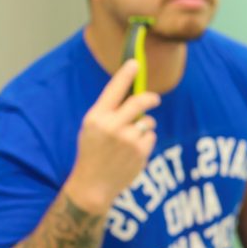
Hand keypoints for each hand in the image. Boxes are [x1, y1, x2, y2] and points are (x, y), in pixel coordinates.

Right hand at [64, 60, 159, 213]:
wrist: (92, 185)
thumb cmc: (92, 152)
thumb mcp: (92, 128)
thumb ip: (109, 112)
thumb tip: (135, 95)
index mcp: (96, 117)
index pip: (114, 89)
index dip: (126, 74)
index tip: (136, 63)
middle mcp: (112, 126)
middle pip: (140, 101)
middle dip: (151, 99)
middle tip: (154, 99)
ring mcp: (128, 139)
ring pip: (148, 122)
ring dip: (144, 127)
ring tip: (128, 141)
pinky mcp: (140, 152)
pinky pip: (151, 137)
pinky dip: (145, 141)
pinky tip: (132, 152)